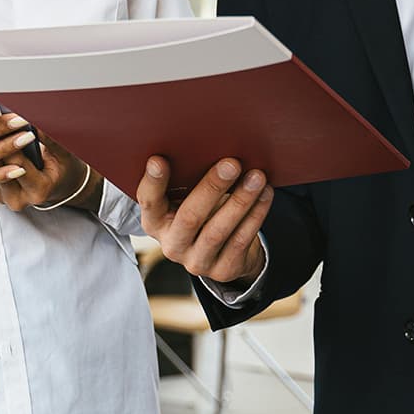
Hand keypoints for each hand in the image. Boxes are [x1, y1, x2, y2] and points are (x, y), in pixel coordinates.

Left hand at [0, 128, 92, 212]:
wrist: (59, 187)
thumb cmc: (63, 171)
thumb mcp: (63, 155)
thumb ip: (50, 140)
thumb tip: (36, 125)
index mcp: (38, 191)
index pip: (18, 163)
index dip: (13, 141)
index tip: (9, 124)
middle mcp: (19, 199)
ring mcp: (4, 198)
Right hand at [137, 156, 270, 283]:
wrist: (220, 251)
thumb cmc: (199, 209)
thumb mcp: (185, 198)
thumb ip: (187, 179)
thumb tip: (208, 144)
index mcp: (154, 221)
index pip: (148, 201)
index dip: (153, 182)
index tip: (159, 159)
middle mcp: (171, 244)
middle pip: (190, 216)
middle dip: (212, 187)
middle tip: (232, 163)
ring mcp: (196, 261)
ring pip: (219, 230)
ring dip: (241, 201)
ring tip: (257, 176)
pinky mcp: (222, 269)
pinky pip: (240, 240)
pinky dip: (256, 214)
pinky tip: (265, 193)